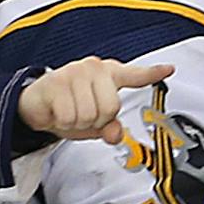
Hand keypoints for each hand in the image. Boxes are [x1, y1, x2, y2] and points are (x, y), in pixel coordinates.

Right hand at [19, 58, 174, 143]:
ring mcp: (74, 73)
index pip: (135, 75)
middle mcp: (94, 69)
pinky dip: (62, 122)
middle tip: (83, 115)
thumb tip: (116, 134)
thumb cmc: (68, 107)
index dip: (153, 73)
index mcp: (109, 75)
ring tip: (69, 112)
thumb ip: (110, 127)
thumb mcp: (94, 121)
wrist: (34, 104)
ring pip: (89, 114)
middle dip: (97, 120)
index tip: (168, 70)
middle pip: (111, 107)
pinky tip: (57, 112)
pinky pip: (68, 115)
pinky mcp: (55, 82)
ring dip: (77, 122)